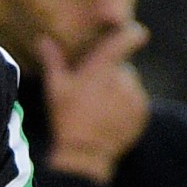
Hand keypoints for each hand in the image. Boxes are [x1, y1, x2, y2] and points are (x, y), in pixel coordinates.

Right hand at [40, 22, 150, 183]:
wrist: (85, 153)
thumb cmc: (66, 118)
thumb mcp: (56, 89)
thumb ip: (53, 61)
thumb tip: (44, 39)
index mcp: (102, 68)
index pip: (126, 41)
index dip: (133, 34)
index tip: (136, 32)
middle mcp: (123, 78)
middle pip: (123, 68)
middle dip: (112, 75)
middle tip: (93, 92)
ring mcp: (135, 96)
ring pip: (130, 86)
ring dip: (119, 92)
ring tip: (99, 109)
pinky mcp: (142, 113)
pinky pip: (137, 103)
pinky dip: (127, 107)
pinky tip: (109, 119)